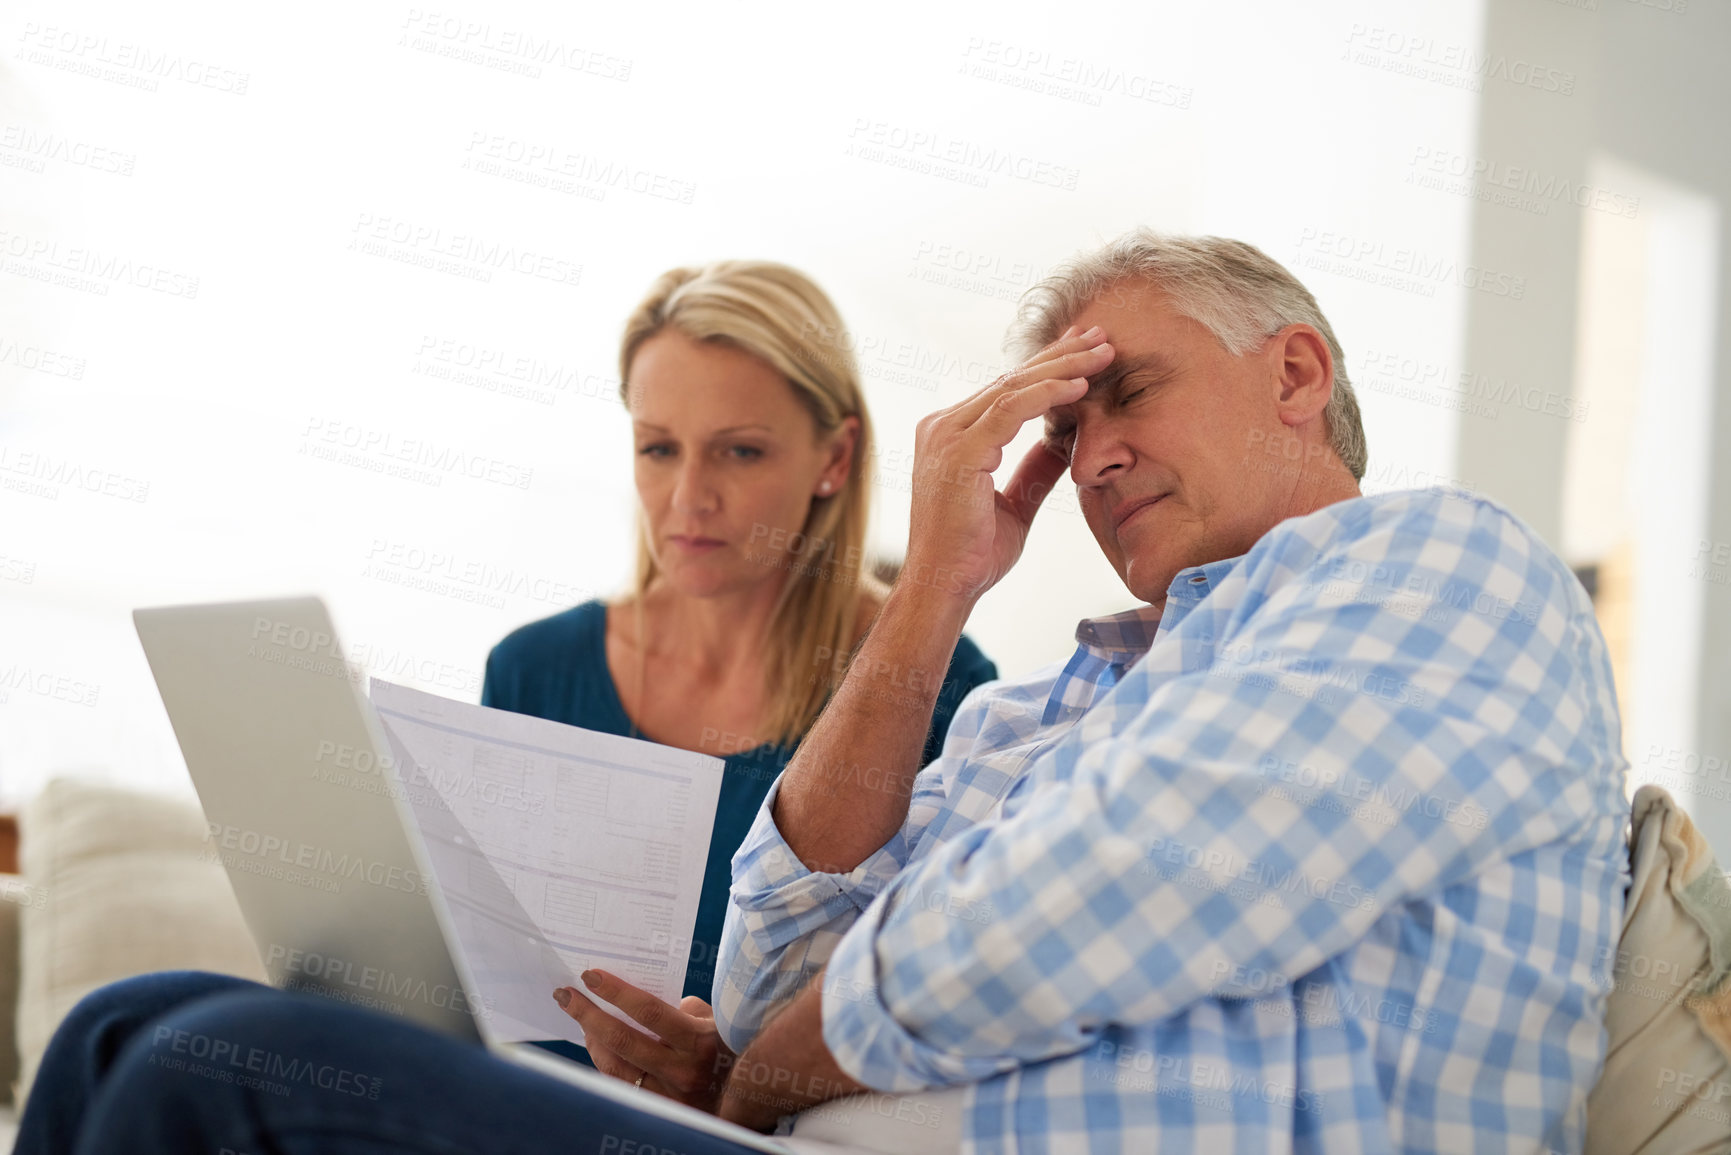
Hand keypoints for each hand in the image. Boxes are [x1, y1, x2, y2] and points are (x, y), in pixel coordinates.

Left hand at [554, 970, 734, 1112]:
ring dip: (590, 1039)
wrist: (743, 1095)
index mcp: (697, 1040)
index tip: (589, 975)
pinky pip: (620, 1082)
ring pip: (614, 1065)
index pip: (648, 1012)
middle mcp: (681, 1069)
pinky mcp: (658, 1108)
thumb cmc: (726, 1045)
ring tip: (579, 1017)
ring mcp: (668, 1094)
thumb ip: (682, 1009)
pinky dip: (604, 1060)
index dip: (616, 992)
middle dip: (587, 1014)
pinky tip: (596, 1044)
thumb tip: (645, 1000)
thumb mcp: (714, 1020)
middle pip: (622, 1040)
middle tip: (565, 995)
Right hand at [903, 324, 1113, 606]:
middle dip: (1061, 355)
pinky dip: (1048, 394)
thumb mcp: (1016, 502)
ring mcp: (947, 436)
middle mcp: (943, 427)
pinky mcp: (959, 452)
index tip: (1086, 353)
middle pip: (1011, 379)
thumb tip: (1066, 442)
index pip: (1007, 390)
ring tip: (1103, 352)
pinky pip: (1010, 410)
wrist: (945, 587)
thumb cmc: (973, 554)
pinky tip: (1081, 386)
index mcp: (951, 435)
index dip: (1049, 368)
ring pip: (1014, 387)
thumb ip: (1035, 469)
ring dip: (1063, 367)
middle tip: (1102, 335)